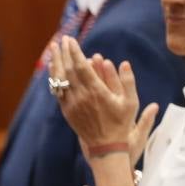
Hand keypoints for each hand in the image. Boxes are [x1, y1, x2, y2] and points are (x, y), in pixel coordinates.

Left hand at [50, 35, 157, 159]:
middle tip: (62, 39)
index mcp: (96, 92)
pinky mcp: (66, 110)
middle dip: (64, 53)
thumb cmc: (121, 123)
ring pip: (59, 79)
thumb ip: (127, 81)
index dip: (74, 52)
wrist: (105, 146)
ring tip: (53, 49)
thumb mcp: (131, 102)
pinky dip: (54, 77)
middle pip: (67, 70)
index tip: (71, 40)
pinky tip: (54, 68)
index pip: (81, 67)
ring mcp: (71, 104)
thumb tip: (123, 62)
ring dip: (56, 62)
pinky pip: (57, 90)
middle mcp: (81, 97)